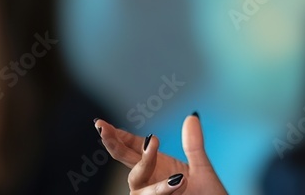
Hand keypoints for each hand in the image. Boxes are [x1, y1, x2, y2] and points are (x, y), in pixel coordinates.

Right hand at [96, 113, 227, 193]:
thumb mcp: (201, 168)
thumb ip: (194, 145)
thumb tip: (192, 117)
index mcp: (156, 165)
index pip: (132, 147)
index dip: (118, 136)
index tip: (102, 124)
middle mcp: (147, 181)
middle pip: (126, 162)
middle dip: (115, 145)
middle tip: (107, 130)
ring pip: (138, 185)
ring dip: (154, 178)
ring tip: (180, 178)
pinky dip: (162, 192)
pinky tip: (178, 184)